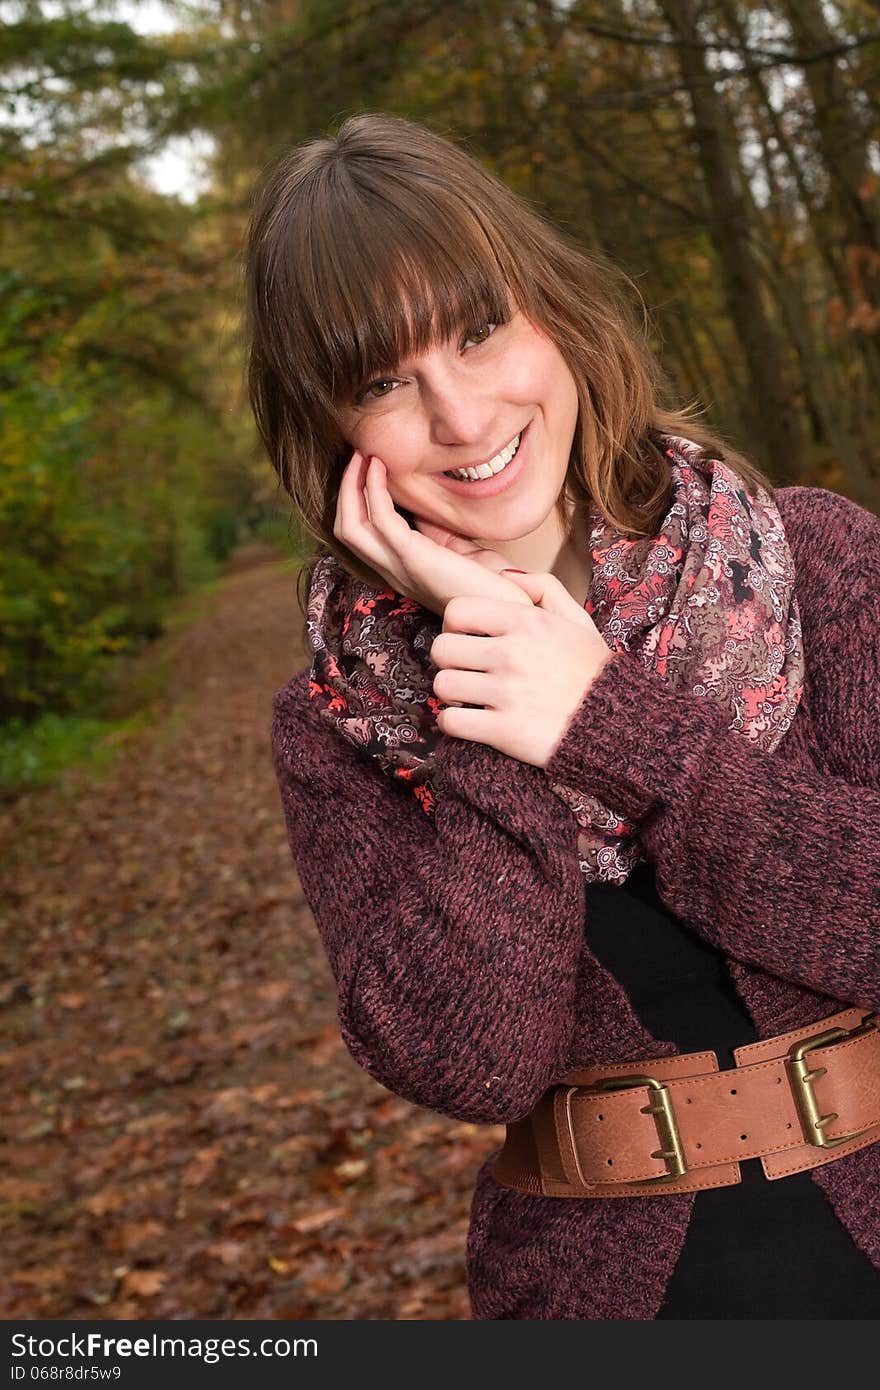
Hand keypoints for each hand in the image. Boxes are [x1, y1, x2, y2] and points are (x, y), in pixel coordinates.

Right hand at [333, 451, 533, 617]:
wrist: (509, 607)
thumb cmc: (490, 581)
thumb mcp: (454, 549)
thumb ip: (432, 530)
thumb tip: (419, 506)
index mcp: (400, 570)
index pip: (360, 537)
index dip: (354, 502)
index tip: (365, 469)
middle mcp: (393, 572)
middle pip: (346, 531)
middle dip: (345, 490)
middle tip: (356, 456)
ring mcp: (400, 567)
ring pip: (351, 527)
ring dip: (351, 486)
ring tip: (362, 456)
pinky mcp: (415, 558)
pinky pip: (380, 519)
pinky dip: (374, 489)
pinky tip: (380, 467)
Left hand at [430, 569, 613, 767]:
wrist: (617, 725)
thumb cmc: (593, 672)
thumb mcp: (578, 621)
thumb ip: (545, 588)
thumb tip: (505, 575)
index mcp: (527, 622)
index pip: (457, 611)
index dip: (454, 626)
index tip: (467, 639)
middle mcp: (513, 653)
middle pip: (442, 649)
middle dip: (449, 661)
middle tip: (465, 670)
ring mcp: (506, 692)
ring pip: (442, 685)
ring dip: (450, 694)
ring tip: (469, 696)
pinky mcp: (503, 730)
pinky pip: (450, 721)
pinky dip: (453, 723)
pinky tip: (470, 721)